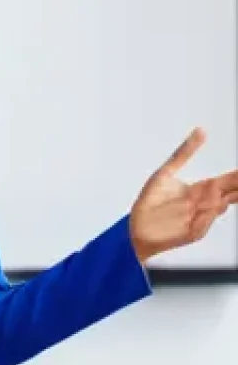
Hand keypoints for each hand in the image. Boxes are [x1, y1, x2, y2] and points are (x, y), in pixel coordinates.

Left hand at [129, 127, 237, 263]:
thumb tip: (201, 130)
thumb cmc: (150, 202)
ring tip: (227, 194)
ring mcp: (200, 219)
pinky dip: (206, 218)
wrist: (135, 227)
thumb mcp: (166, 172)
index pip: (227, 181)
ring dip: (222, 201)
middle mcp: (204, 204)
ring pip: (218, 209)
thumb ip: (184, 153)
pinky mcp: (192, 233)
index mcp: (201, 189)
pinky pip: (203, 225)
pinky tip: (211, 208)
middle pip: (229, 194)